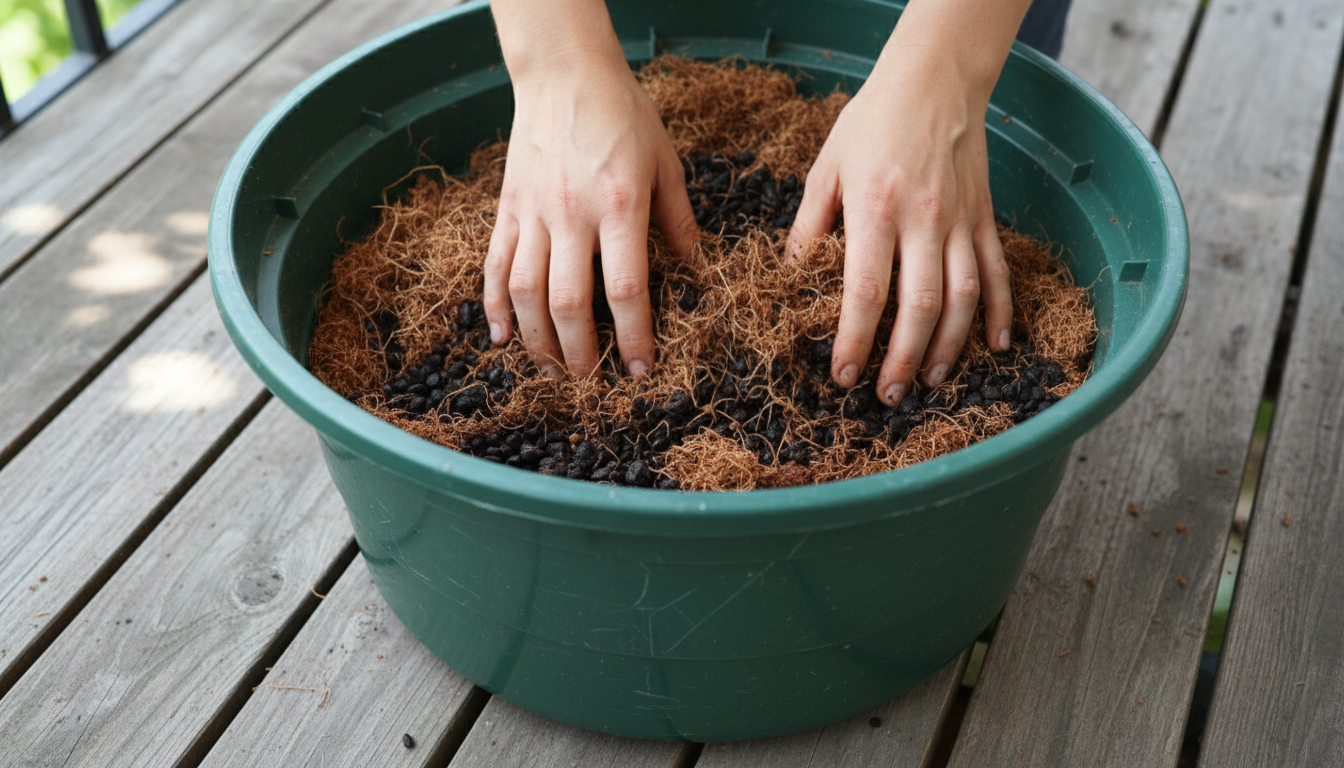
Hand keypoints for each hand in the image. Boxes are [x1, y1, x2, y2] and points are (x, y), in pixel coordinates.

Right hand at [484, 2, 696, 378]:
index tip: (639, 368)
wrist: (564, 73)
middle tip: (591, 380)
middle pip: (568, 302)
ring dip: (537, 341)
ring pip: (525, 292)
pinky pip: (495, 265)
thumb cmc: (623, 114)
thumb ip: (677, 219)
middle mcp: (571, 214)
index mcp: (618, 204)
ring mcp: (533, 213)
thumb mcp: (665, 162)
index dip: (633, 335)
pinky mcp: (507, 209)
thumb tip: (695, 269)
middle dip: (580, 352)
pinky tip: (501, 337)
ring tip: (552, 370)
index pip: (625, 287)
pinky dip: (493, 306)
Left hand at [787, 1, 1028, 405]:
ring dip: (948, 346)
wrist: (934, 78)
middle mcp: (923, 219)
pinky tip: (995, 347)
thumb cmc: (871, 123)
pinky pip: (996, 271)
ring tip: (930, 382)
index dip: (855, 339)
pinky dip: (999, 312)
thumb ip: (808, 228)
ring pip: (962, 297)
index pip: (866, 290)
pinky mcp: (984, 216)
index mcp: (875, 209)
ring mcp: (961, 220)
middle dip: (902, 358)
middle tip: (886, 395)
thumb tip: (789, 280)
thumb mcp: (826, 169)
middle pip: (919, 305)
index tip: (842, 374)